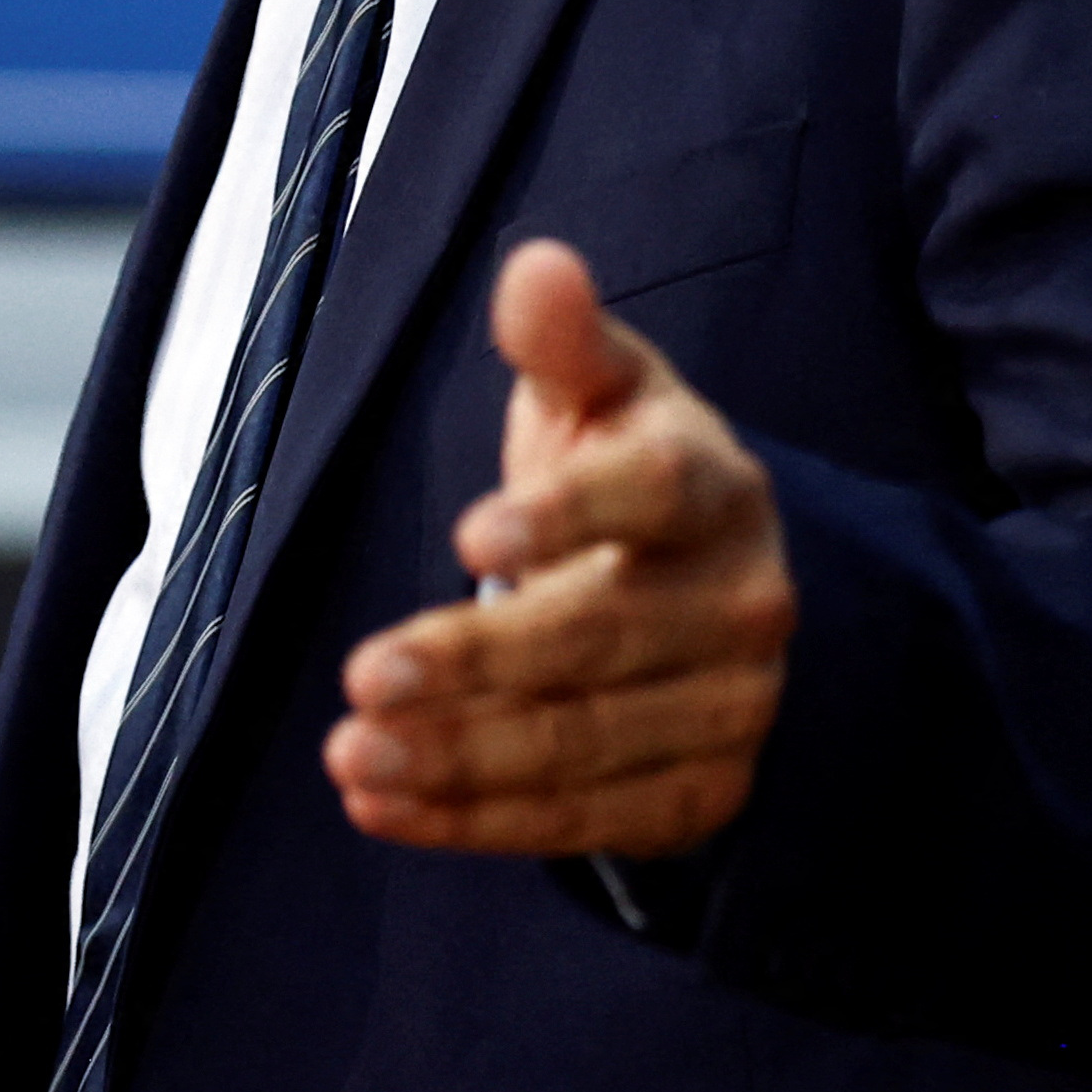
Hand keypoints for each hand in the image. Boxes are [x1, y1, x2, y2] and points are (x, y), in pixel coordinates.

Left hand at [322, 238, 794, 860]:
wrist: (719, 586)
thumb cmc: (630, 469)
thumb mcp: (602, 391)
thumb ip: (562, 339)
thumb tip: (537, 267)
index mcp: (714, 486)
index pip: (653, 495)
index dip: (566, 513)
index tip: (467, 531)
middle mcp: (741, 603)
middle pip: (602, 636)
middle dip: (477, 659)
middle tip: (361, 673)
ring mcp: (730, 709)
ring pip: (585, 743)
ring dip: (460, 758)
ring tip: (350, 754)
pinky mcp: (698, 794)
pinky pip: (583, 822)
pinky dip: (477, 823)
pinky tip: (384, 807)